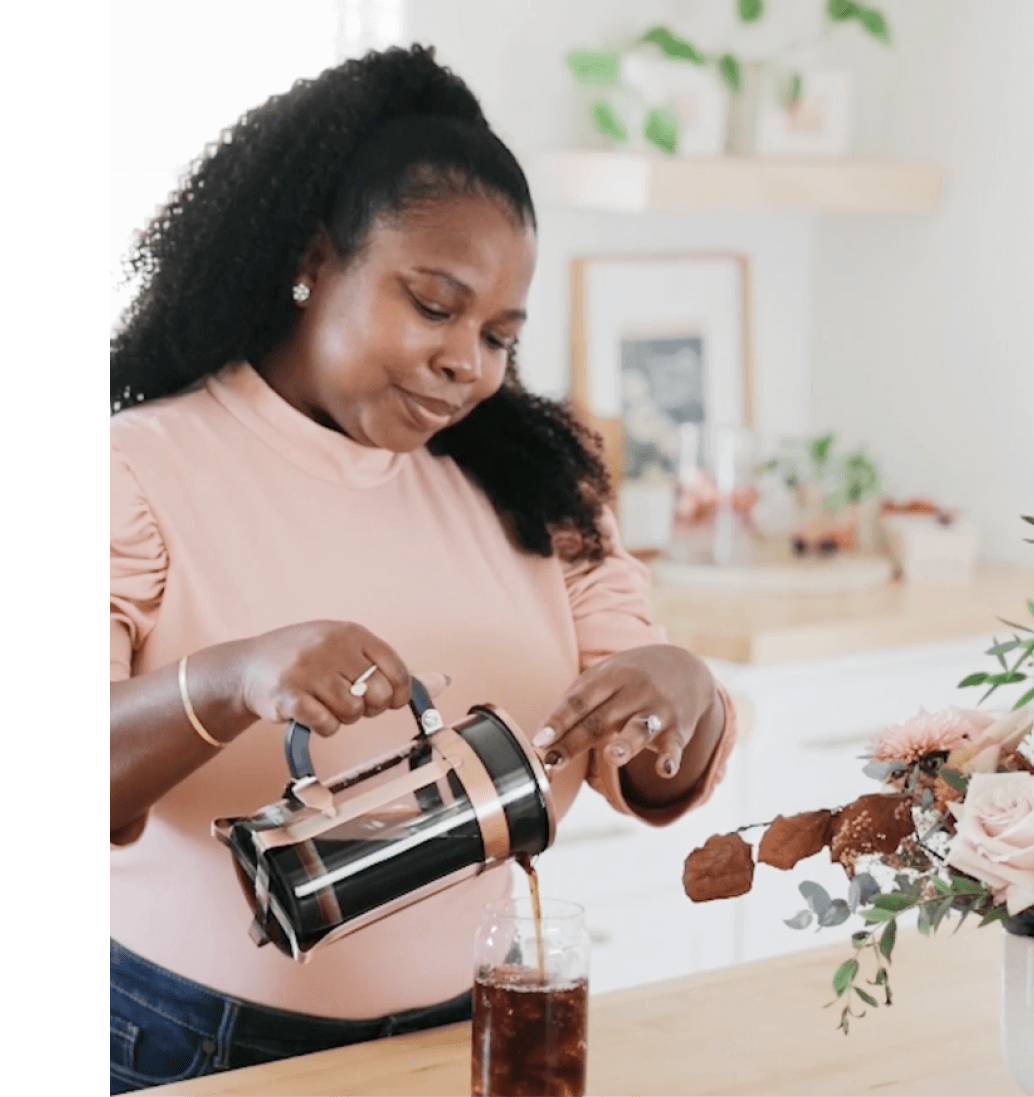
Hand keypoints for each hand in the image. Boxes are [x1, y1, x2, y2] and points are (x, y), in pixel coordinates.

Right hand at [236, 621, 414, 736]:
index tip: (389, 700)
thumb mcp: (346, 649)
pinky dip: (324, 728)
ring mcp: (308, 669)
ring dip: (343, 718)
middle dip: (369, 707)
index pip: (395, 666)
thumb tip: (444, 682)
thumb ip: (390, 667)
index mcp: (351, 632)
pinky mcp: (288, 695)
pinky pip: (326, 725)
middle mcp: (330, 645)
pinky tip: (312, 715)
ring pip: (352, 712)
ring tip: (326, 705)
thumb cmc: (307, 659)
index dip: (399, 692)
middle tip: (352, 704)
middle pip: (376, 693)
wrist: (248, 666)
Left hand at [532, 645, 717, 779]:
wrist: (685, 667)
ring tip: (611, 757)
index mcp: (610, 677)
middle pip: (600, 720)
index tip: (540, 741)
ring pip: (639, 728)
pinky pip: (674, 746)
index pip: (579, 701)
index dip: (558, 721)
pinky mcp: (678, 730)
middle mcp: (634, 691)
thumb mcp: (603, 678)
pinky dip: (670, 758)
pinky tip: (664, 770)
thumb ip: (574, 705)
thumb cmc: (631, 678)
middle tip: (552, 761)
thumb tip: (541, 740)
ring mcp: (658, 710)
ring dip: (625, 744)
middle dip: (575, 741)